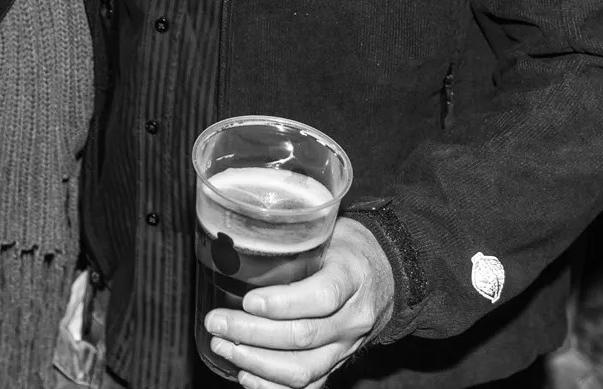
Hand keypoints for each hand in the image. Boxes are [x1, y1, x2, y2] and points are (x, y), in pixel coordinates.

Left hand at [205, 217, 394, 388]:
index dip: (282, 303)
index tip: (248, 301)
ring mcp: (346, 346)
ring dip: (256, 362)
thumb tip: (240, 237)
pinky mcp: (337, 364)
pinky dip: (272, 387)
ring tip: (223, 346)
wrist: (385, 275)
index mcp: (352, 276)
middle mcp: (353, 317)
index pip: (322, 296)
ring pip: (303, 368)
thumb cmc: (347, 248)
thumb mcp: (330, 230)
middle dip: (252, 333)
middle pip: (304, 336)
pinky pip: (308, 386)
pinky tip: (245, 374)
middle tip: (217, 322)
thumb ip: (296, 239)